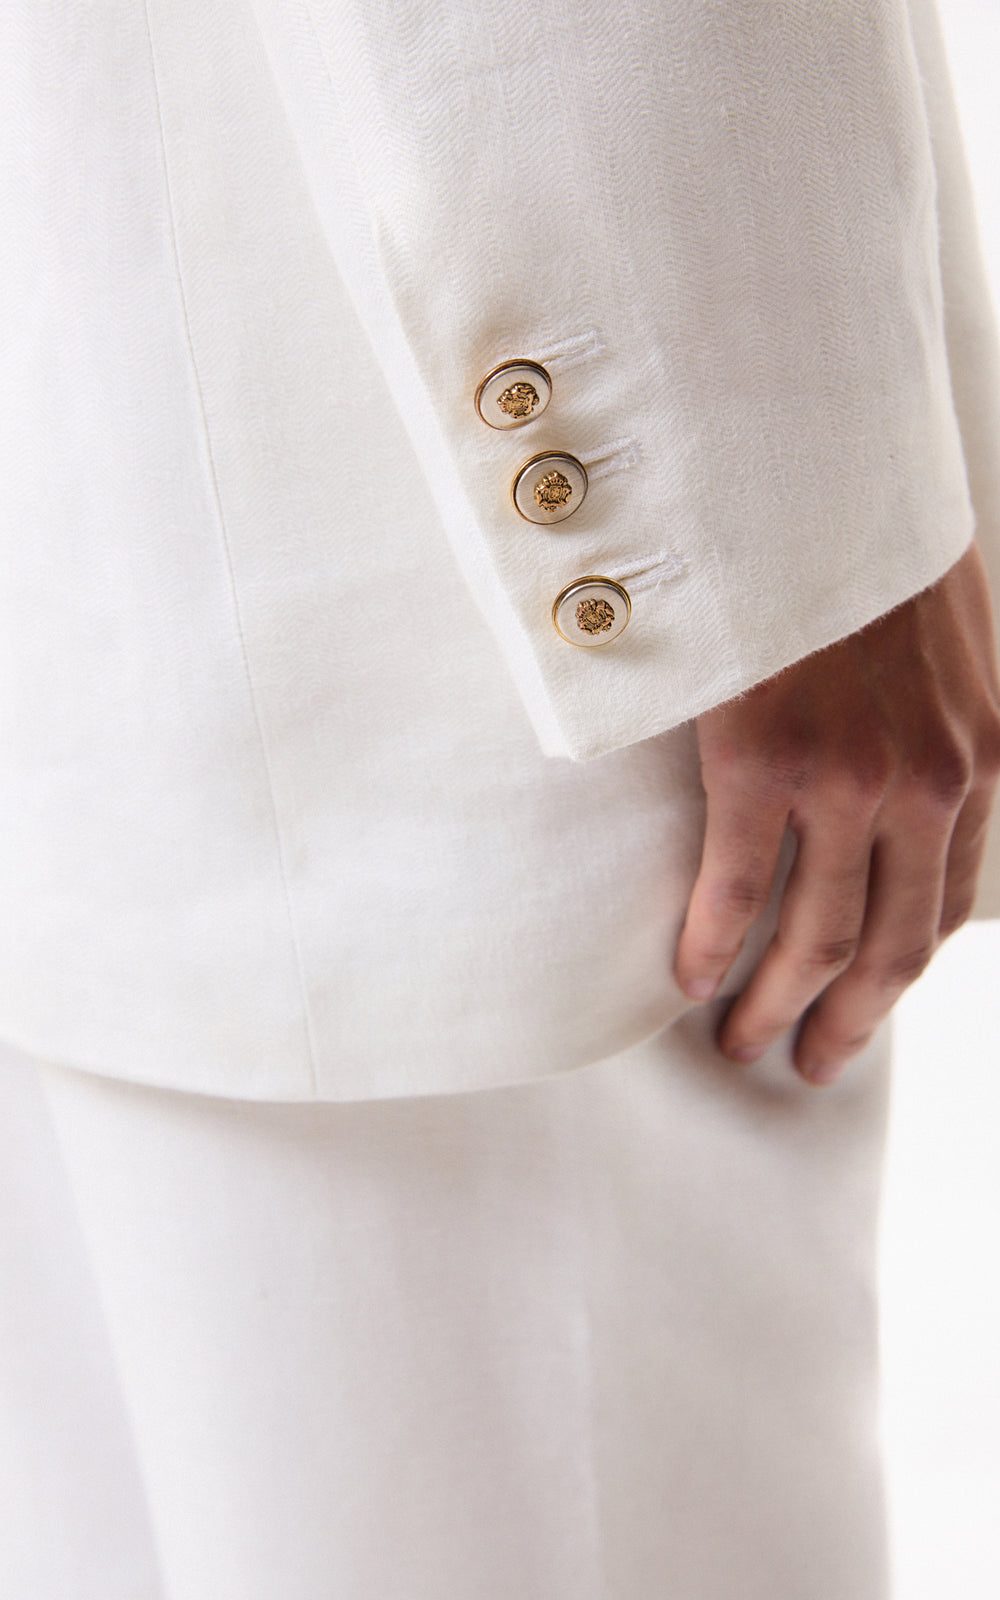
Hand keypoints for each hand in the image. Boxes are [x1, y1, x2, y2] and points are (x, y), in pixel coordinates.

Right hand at [674, 541, 999, 1085]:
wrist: (810, 462)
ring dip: (774, 1006)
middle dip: (844, 1023)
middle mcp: (930, 782)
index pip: (944, 908)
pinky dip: (709, 946)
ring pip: (815, 939)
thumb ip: (937, 728)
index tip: (858, 1014)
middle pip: (888, 948)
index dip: (896, 980)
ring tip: (739, 1041)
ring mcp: (849, 778)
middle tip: (803, 1063)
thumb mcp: (944, 644)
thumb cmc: (861, 549)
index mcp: (980, 758)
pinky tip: (686, 977)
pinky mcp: (763, 761)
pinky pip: (737, 891)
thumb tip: (899, 791)